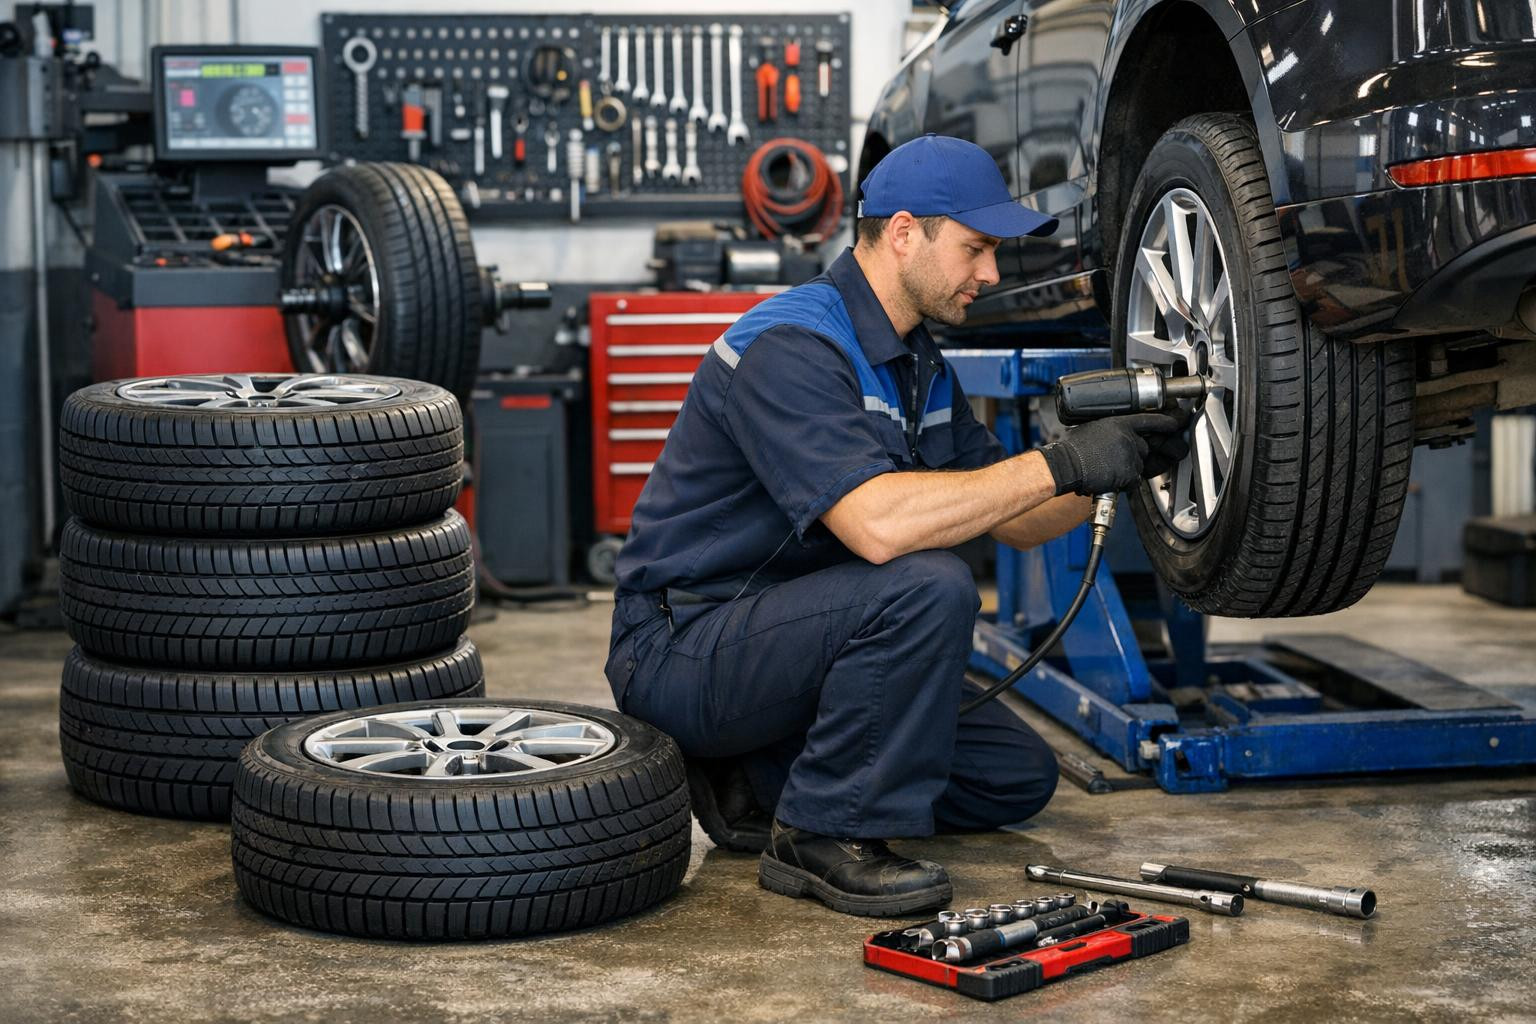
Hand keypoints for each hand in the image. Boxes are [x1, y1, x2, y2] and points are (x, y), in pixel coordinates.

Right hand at [1039, 412, 1184, 495]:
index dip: (1166, 422)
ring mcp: (1130, 455)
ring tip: (1106, 467)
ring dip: (1127, 469)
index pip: (1150, 420)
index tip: (1176, 422)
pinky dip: (1124, 481)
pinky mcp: (1129, 472)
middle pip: (1145, 448)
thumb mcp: (1094, 428)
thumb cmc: (1073, 449)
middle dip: (1135, 455)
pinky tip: (1108, 477)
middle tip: (1116, 459)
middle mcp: (1128, 437)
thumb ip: (1113, 431)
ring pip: (1140, 464)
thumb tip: (1123, 438)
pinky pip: (1134, 479)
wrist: (1066, 465)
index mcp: (1119, 423)